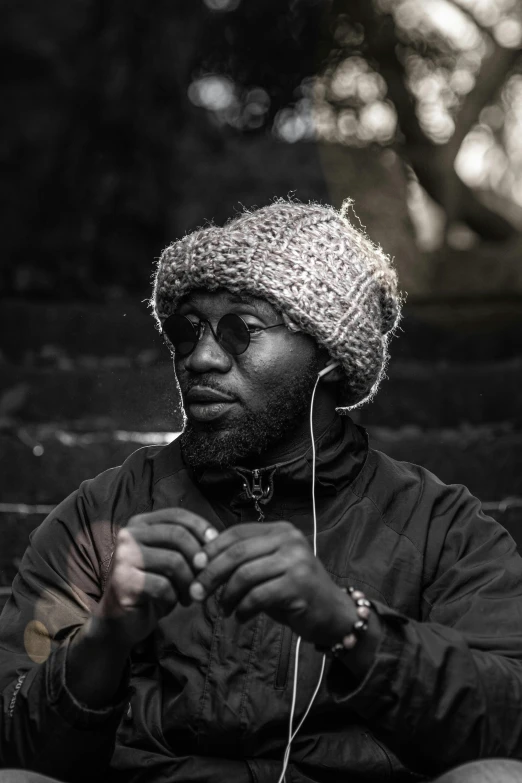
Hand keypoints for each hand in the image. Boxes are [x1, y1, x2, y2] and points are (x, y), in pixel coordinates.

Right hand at [93, 508, 217, 649]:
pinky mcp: (123, 583)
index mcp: (139, 524)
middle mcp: (128, 536)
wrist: (120, 620)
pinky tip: (171, 603)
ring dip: (189, 583)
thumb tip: (215, 539)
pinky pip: (163, 586)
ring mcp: (123, 558)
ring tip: (189, 596)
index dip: (201, 528)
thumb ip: (184, 544)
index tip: (216, 546)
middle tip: (204, 578)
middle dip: (199, 558)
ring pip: (174, 562)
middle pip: (178, 535)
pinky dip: (174, 598)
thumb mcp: (167, 558)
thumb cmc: (150, 586)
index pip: (177, 516)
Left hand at [188, 521, 356, 646]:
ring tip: (224, 609)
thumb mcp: (269, 567)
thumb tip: (201, 559)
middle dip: (211, 574)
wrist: (333, 614)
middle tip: (196, 593)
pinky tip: (240, 617)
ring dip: (226, 596)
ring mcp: (296, 561)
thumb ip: (244, 559)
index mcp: (280, 530)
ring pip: (245, 575)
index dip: (211, 549)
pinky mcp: (298, 585)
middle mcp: (290, 540)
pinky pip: (257, 596)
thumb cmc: (294, 591)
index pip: (237, 533)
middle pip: (237, 553)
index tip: (194, 567)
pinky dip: (243, 609)